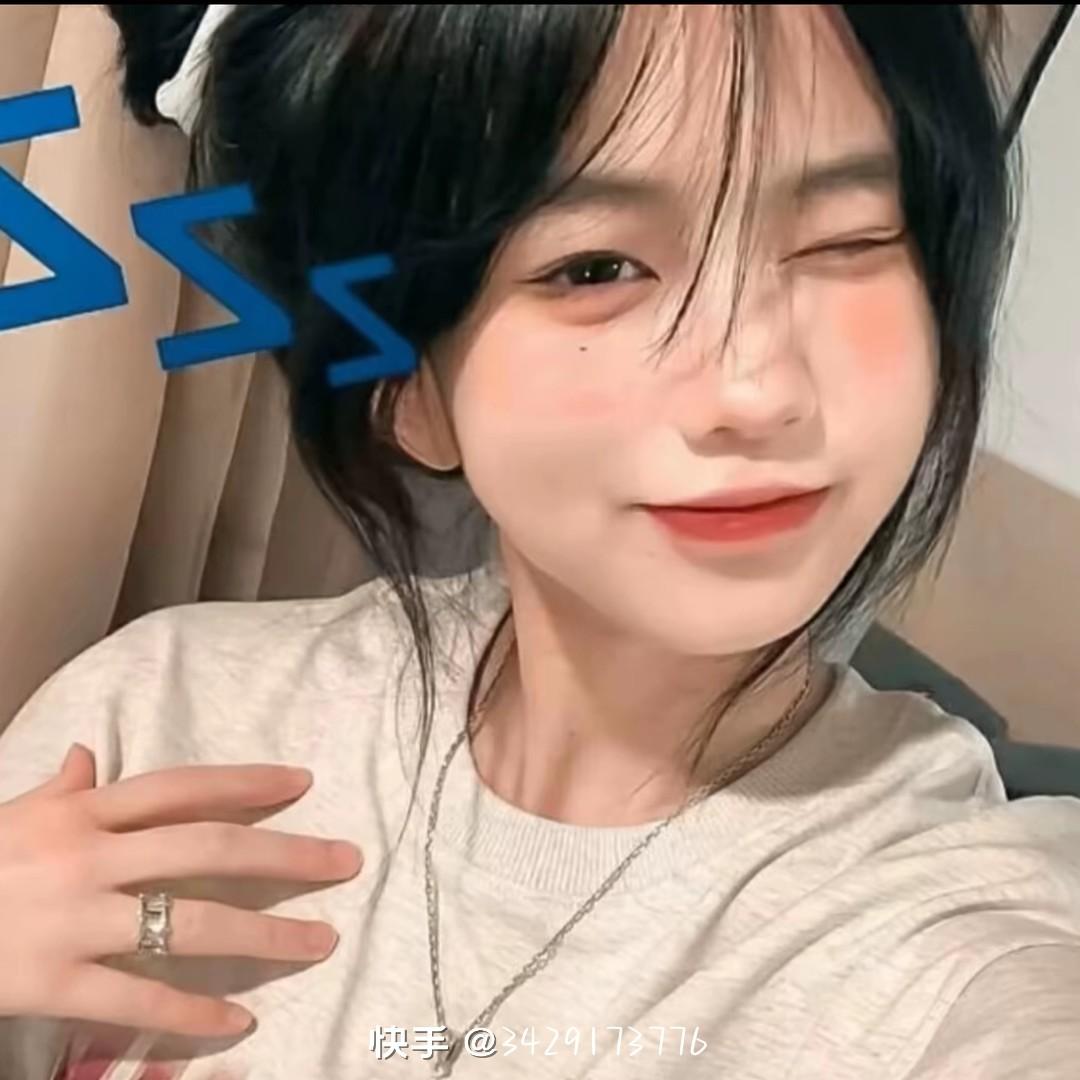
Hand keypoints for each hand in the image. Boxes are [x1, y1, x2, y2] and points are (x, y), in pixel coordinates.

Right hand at [0, 744, 362, 1036]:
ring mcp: (73, 921)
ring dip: (263, 935)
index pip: (181, 787)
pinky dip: (190, 1012)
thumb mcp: (10, 817)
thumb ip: (57, 789)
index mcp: (82, 814)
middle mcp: (87, 858)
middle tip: (345, 862)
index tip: (302, 783)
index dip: (245, 783)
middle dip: (284, 854)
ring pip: (188, 923)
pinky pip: (136, 998)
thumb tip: (86, 754)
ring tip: (320, 942)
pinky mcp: (51, 984)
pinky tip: (239, 1021)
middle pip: (206, 849)